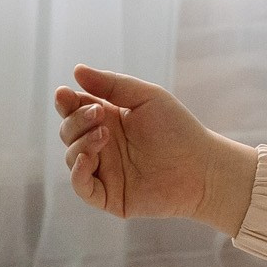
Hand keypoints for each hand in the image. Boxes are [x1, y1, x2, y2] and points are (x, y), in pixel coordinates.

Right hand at [54, 64, 259, 235]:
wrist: (202, 168)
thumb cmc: (178, 130)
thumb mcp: (146, 97)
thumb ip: (112, 84)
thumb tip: (77, 71)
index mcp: (108, 119)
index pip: (75, 109)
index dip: (65, 102)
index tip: (64, 94)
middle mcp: (102, 145)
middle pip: (69, 131)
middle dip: (77, 120)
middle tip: (99, 114)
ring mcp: (104, 171)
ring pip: (71, 156)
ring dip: (81, 142)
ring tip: (104, 134)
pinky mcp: (109, 196)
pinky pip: (81, 186)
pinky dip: (77, 172)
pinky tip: (88, 158)